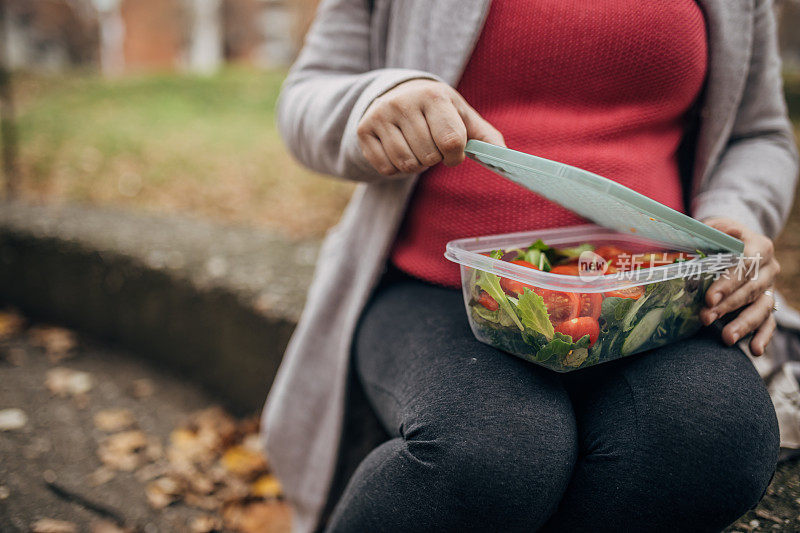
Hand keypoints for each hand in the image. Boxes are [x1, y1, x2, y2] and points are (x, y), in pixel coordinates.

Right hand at [357, 79, 504, 175]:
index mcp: (433, 96)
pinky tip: (398, 150)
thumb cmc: (439, 112)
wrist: (398, 95)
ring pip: (406, 164)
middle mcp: (403, 102)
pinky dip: (396, 168)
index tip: (454, 151)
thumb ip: (486, 137)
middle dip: (434, 159)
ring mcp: (380, 116)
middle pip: (428, 157)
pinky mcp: (364, 131)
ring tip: (416, 148)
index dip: (455, 156)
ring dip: (416, 165)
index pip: (451, 142)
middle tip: (431, 146)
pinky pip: (386, 168)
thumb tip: (505, 157)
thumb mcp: (463, 117)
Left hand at [700, 217, 779, 355]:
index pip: (746, 265)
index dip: (728, 282)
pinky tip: (754, 350)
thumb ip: (709, 231)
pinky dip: (763, 336)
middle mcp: (769, 268)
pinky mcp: (767, 304)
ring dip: (744, 324)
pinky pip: (769, 322)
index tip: (709, 298)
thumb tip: (696, 234)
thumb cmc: (720, 235)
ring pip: (762, 308)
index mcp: (758, 246)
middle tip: (706, 318)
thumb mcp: (714, 227)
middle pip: (752, 289)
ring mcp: (770, 288)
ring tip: (726, 338)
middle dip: (728, 305)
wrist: (736, 240)